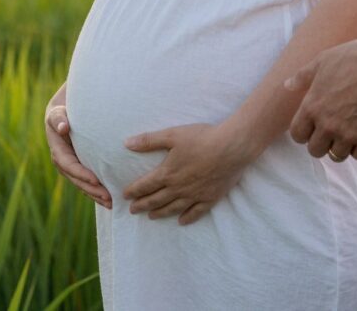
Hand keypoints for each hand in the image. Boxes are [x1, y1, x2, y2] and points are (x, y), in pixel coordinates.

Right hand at [45, 85, 110, 208]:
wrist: (63, 114)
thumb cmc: (62, 112)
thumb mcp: (57, 113)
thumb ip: (58, 119)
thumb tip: (63, 127)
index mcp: (58, 151)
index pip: (69, 165)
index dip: (81, 173)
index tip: (95, 179)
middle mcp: (63, 163)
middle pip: (77, 180)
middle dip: (92, 189)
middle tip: (108, 197)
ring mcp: (71, 168)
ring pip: (83, 185)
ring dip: (96, 195)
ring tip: (111, 203)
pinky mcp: (80, 168)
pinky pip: (87, 182)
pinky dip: (97, 191)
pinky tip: (110, 199)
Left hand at [123, 122, 252, 224]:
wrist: (231, 148)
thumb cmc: (202, 138)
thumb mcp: (172, 135)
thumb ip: (149, 140)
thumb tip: (127, 143)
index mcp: (167, 173)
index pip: (145, 185)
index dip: (134, 191)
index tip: (125, 196)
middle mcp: (178, 188)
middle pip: (156, 199)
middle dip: (143, 205)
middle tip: (133, 210)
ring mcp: (194, 195)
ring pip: (173, 208)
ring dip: (160, 213)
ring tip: (151, 216)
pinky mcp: (210, 198)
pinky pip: (196, 212)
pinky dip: (187, 218)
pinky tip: (181, 221)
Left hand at [285, 33, 356, 160]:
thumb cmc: (354, 57)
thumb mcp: (323, 61)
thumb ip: (303, 76)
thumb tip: (287, 85)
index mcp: (312, 106)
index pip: (297, 135)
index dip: (304, 132)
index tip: (313, 126)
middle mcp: (327, 124)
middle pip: (315, 150)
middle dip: (322, 142)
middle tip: (332, 130)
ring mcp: (348, 133)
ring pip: (337, 156)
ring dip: (342, 146)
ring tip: (349, 131)